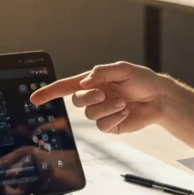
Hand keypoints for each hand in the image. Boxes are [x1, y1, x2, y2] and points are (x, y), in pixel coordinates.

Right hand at [30, 62, 175, 133]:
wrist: (159, 98)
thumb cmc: (142, 80)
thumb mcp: (123, 69)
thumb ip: (102, 72)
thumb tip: (85, 81)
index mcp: (93, 82)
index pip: (65, 87)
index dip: (49, 92)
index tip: (34, 98)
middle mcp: (94, 97)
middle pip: (77, 100)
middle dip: (89, 97)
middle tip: (104, 93)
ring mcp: (101, 112)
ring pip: (90, 114)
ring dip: (106, 107)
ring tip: (123, 102)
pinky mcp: (110, 125)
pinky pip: (102, 125)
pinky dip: (114, 117)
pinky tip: (125, 111)